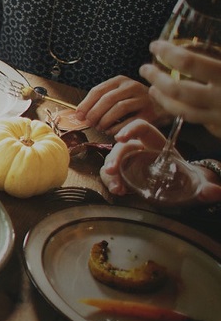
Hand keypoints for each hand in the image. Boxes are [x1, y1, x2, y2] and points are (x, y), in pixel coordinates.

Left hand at [76, 75, 167, 135]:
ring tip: (100, 127)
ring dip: (105, 120)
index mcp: (121, 80)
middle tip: (88, 123)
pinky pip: (131, 121)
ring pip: (119, 108)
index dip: (86, 104)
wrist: (162, 107)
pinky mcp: (152, 113)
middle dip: (94, 112)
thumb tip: (80, 114)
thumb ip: (101, 101)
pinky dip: (118, 128)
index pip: (98, 90)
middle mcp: (133, 86)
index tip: (78, 115)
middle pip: (108, 98)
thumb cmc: (134, 102)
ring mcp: (143, 99)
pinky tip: (111, 132)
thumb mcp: (118, 95)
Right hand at [100, 119, 220, 202]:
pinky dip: (111, 182)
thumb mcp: (198, 183)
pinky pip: (112, 175)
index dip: (129, 129)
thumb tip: (216, 192)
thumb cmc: (188, 181)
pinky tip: (118, 191)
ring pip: (113, 160)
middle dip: (115, 157)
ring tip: (117, 187)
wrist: (183, 192)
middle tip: (112, 170)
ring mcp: (130, 162)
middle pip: (123, 146)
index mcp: (157, 144)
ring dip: (110, 172)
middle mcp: (140, 150)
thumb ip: (206, 188)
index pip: (141, 128)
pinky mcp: (125, 175)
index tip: (120, 138)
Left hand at [141, 39, 220, 137]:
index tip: (154, 46)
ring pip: (183, 111)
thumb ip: (216, 56)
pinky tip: (177, 104)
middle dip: (155, 78)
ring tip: (152, 89)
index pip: (188, 62)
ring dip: (163, 100)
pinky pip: (198, 122)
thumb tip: (201, 41)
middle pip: (177, 90)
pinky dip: (184, 112)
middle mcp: (220, 98)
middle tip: (143, 69)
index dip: (168, 52)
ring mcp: (220, 117)